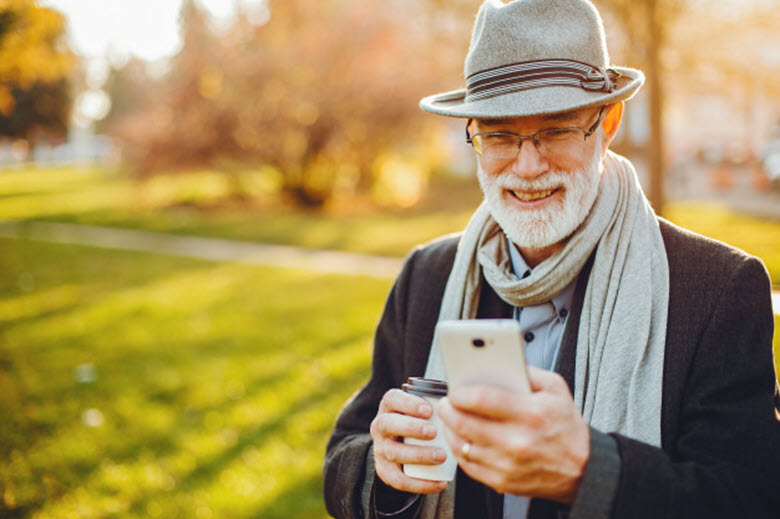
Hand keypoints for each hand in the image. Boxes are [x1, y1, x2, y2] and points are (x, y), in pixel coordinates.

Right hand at [369, 389, 448, 493]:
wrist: (403, 448)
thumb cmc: (422, 421)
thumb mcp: (424, 409)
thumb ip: (439, 402)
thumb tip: (463, 398)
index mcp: (389, 407)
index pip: (392, 399)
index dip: (408, 403)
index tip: (429, 410)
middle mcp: (380, 426)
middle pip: (388, 424)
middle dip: (411, 428)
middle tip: (434, 432)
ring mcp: (380, 449)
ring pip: (393, 452)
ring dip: (418, 455)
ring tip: (441, 456)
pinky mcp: (384, 470)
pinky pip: (398, 480)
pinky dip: (420, 484)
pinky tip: (440, 483)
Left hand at [437, 366, 588, 502]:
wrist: (582, 468)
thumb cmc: (566, 424)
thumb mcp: (556, 388)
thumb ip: (527, 370)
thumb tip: (497, 360)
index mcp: (532, 413)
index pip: (483, 400)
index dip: (461, 393)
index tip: (454, 390)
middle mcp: (519, 441)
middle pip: (466, 423)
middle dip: (448, 410)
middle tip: (445, 402)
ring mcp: (509, 465)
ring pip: (462, 446)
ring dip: (449, 430)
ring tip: (449, 418)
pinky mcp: (503, 482)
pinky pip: (468, 466)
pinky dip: (459, 450)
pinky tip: (459, 439)